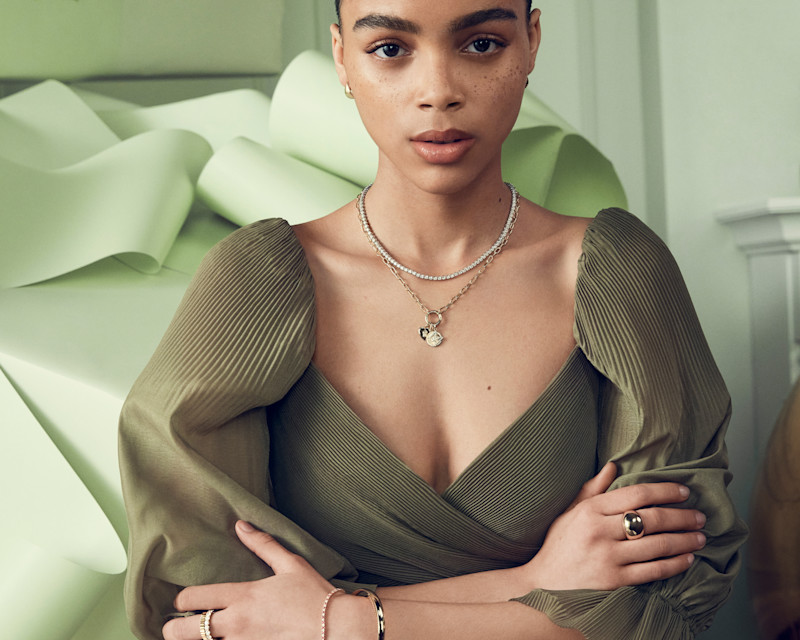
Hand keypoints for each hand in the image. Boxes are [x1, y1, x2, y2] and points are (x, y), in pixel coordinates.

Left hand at [162, 521, 336, 639]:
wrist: (337, 629)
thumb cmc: (314, 596)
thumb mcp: (290, 564)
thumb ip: (263, 545)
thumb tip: (241, 525)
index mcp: (243, 596)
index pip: (193, 599)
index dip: (180, 599)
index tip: (183, 600)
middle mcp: (237, 624)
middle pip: (184, 632)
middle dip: (173, 629)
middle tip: (177, 626)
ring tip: (201, 634)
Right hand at [524, 462, 706, 590]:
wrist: (545, 584)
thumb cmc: (559, 545)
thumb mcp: (571, 512)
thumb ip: (593, 489)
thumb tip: (613, 466)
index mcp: (591, 510)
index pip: (636, 494)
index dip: (664, 491)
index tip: (684, 492)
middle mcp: (600, 531)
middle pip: (652, 518)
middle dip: (681, 516)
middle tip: (700, 516)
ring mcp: (608, 557)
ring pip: (657, 545)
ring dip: (684, 540)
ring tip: (700, 537)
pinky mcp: (615, 581)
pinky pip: (652, 570)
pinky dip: (674, 565)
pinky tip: (687, 559)